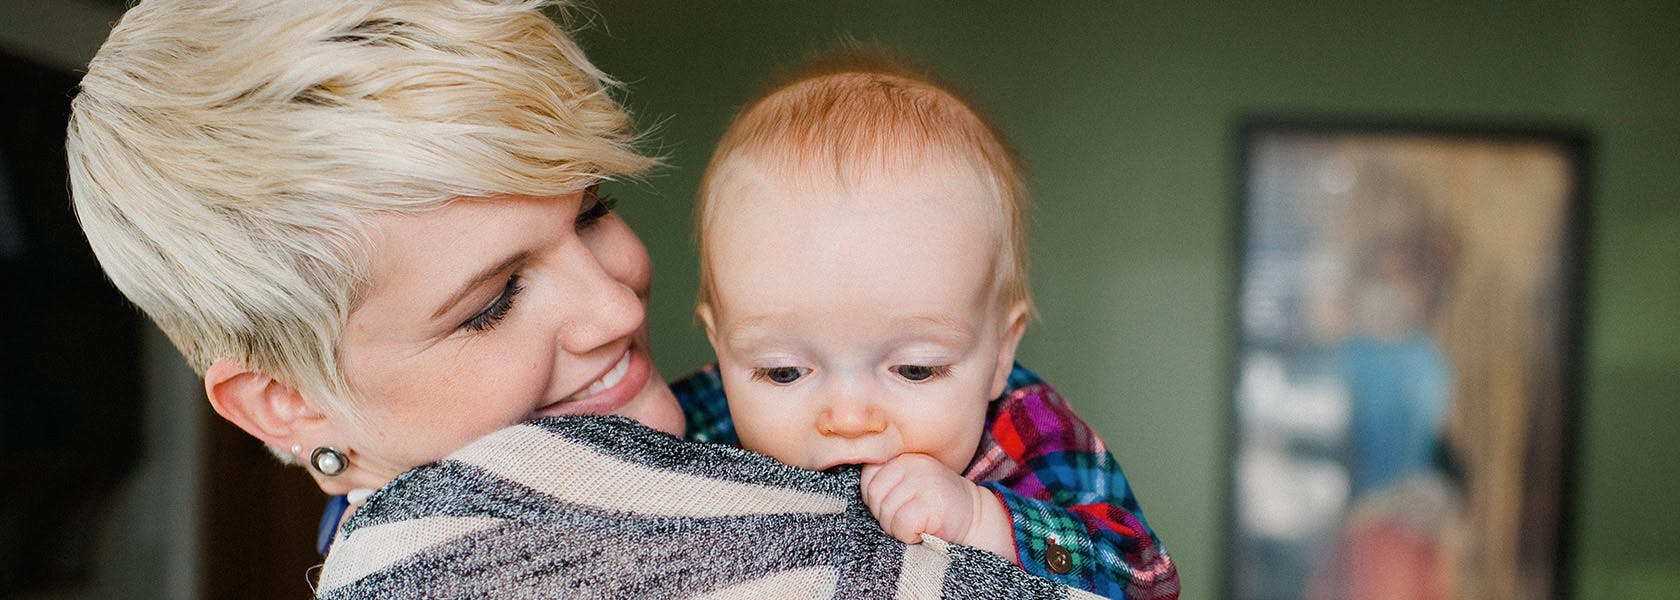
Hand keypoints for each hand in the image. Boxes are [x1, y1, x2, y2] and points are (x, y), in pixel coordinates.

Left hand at [860, 454, 1011, 557]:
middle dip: (885, 515)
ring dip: (897, 528)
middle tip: (908, 519)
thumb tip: (850, 491)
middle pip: (873, 496)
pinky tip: (924, 531)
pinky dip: (909, 536)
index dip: (876, 499)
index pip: (868, 476)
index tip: (896, 506)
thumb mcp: (911, 483)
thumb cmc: (936, 506)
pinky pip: (902, 525)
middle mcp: (913, 464)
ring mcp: (923, 481)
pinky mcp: (932, 503)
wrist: (976, 518)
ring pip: (886, 513)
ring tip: (917, 524)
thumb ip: (886, 481)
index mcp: (904, 457)